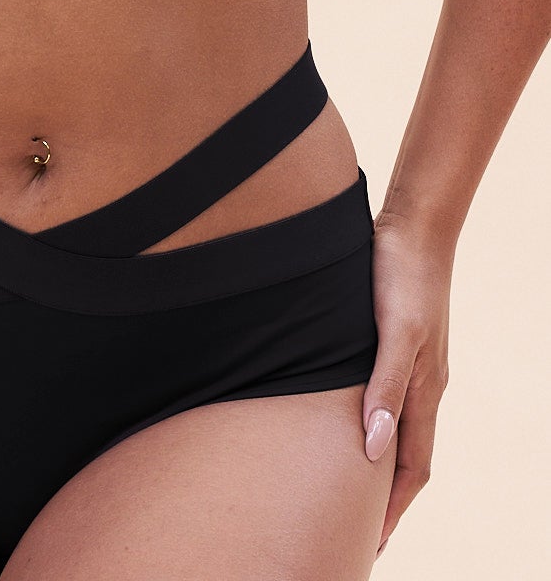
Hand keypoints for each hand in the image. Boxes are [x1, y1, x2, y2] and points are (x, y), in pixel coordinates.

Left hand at [362, 211, 453, 558]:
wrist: (413, 222)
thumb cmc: (402, 273)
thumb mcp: (394, 333)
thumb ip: (384, 388)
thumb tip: (372, 450)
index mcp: (425, 390)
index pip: (412, 468)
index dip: (393, 508)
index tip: (372, 543)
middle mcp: (420, 383)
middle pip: (405, 454)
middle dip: (384, 496)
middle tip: (354, 529)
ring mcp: (408, 362)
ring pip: (393, 425)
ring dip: (374, 459)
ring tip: (345, 485)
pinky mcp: (391, 338)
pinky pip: (382, 394)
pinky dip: (368, 418)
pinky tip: (342, 416)